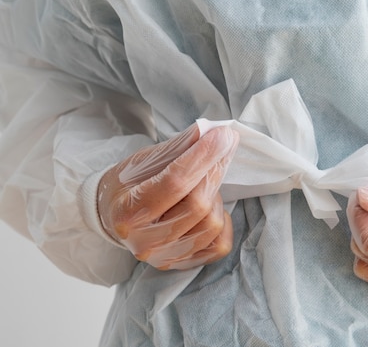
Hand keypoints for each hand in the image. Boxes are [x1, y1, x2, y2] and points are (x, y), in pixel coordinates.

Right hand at [97, 123, 238, 269]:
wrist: (115, 215)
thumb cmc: (130, 184)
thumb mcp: (145, 160)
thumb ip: (179, 147)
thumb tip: (212, 133)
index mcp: (128, 212)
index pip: (174, 183)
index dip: (202, 157)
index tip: (223, 135)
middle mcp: (144, 241)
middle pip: (197, 205)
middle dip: (214, 171)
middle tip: (222, 146)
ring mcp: (165, 257)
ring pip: (211, 224)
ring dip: (214, 197)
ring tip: (201, 185)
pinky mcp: (183, 264)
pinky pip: (220, 245)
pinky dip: (222, 223)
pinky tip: (209, 208)